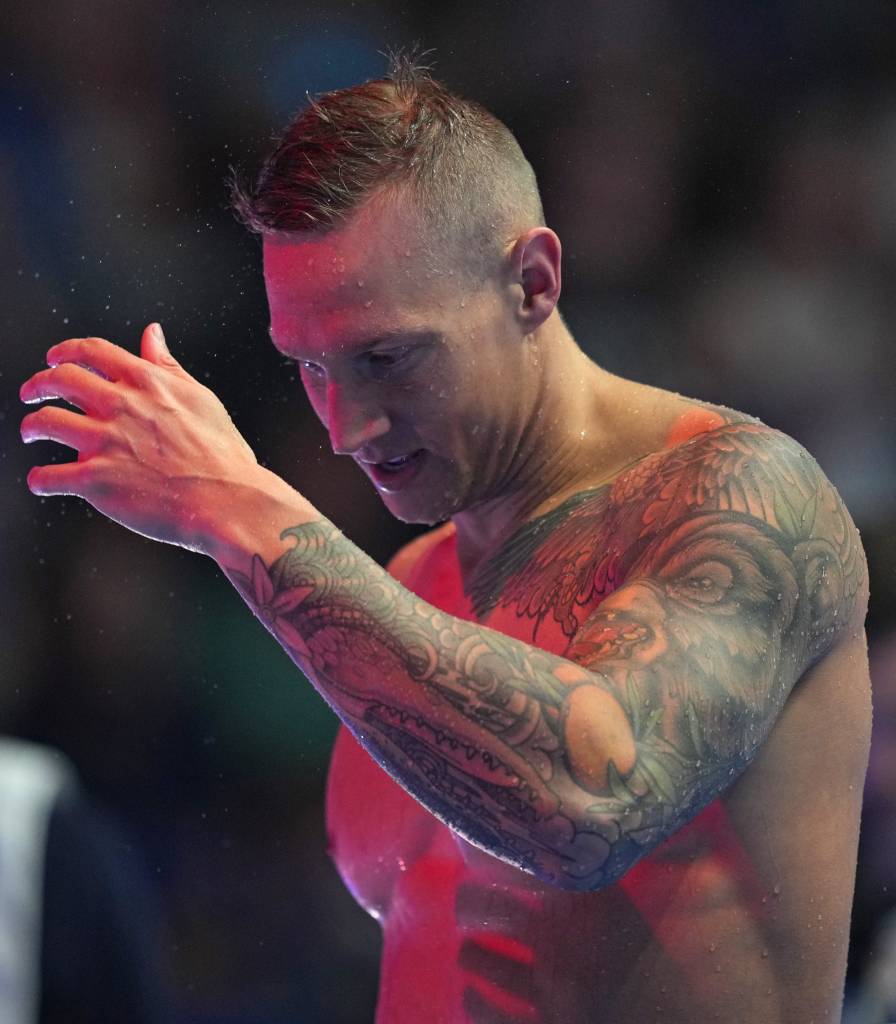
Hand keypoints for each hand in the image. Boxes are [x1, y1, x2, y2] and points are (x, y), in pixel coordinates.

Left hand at [19, 323, 260, 551]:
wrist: (226, 500)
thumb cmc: (222, 455)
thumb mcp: (200, 399)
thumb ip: (168, 366)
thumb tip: (152, 334)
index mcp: (146, 383)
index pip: (92, 351)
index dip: (65, 352)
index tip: (54, 359)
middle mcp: (120, 406)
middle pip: (59, 380)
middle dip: (37, 384)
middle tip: (31, 393)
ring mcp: (105, 443)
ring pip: (45, 423)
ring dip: (31, 427)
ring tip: (31, 434)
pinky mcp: (96, 481)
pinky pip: (49, 477)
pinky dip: (40, 479)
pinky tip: (42, 481)